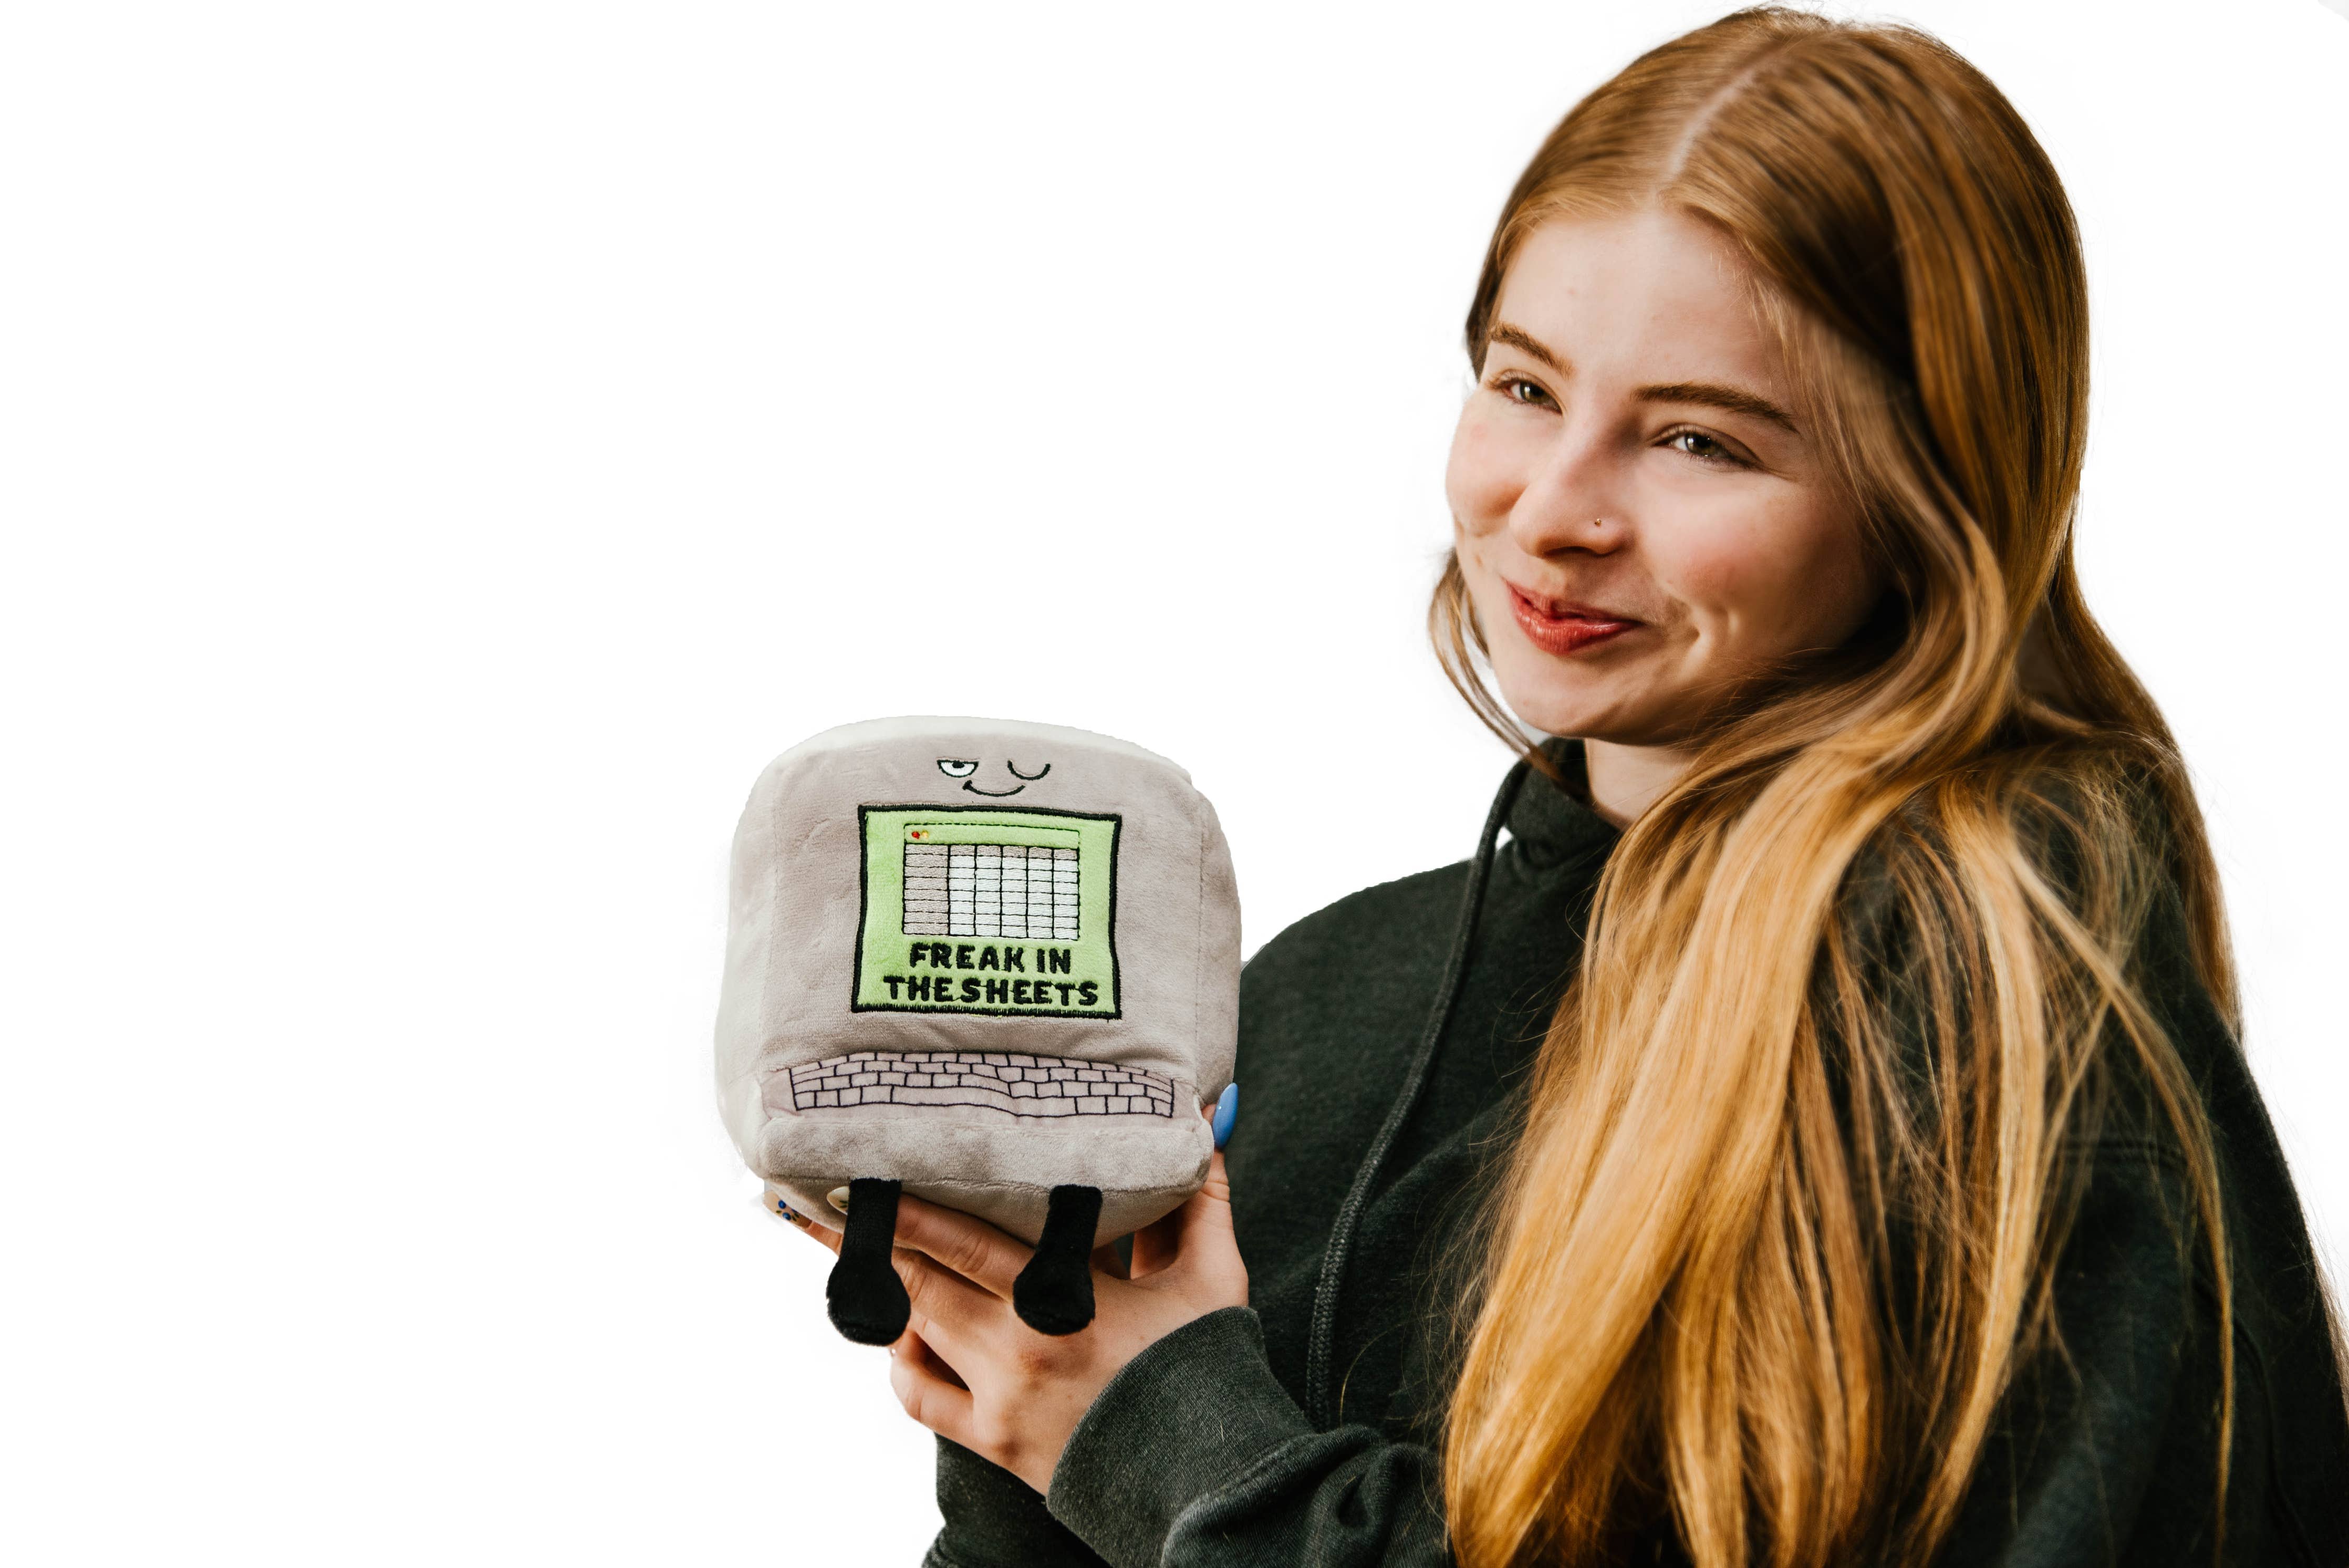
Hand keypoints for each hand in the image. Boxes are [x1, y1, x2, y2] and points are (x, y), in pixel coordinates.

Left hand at [782, 1113, 1246, 1494]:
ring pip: (915, 1333)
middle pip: (920, 1282)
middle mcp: (1017, 1348)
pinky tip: (904, 1336)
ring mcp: (998, 1400)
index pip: (963, 1242)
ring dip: (885, 1291)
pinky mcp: (991, 1442)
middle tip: (830, 1203)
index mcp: (1064, 1302)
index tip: (863, 1174)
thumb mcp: (1213, 1277)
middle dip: (875, 1241)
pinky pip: (921, 1399)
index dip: (907, 1209)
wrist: (1205, 1480)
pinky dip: (902, 1363)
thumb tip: (1208, 1118)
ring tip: (851, 1253)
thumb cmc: (1207, 1369)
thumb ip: (1200, 1199)